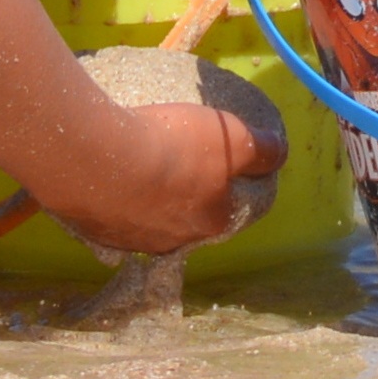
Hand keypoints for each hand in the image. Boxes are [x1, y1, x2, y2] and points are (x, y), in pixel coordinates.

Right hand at [40, 100, 284, 259]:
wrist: (97, 159)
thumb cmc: (175, 146)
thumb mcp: (232, 136)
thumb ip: (261, 149)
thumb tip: (280, 153)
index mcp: (212, 222)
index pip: (232, 206)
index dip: (228, 182)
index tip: (218, 160)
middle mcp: (176, 242)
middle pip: (190, 216)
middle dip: (188, 193)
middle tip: (178, 158)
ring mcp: (134, 241)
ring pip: (150, 219)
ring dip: (150, 198)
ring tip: (140, 165)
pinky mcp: (98, 233)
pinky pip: (114, 215)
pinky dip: (117, 198)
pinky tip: (111, 174)